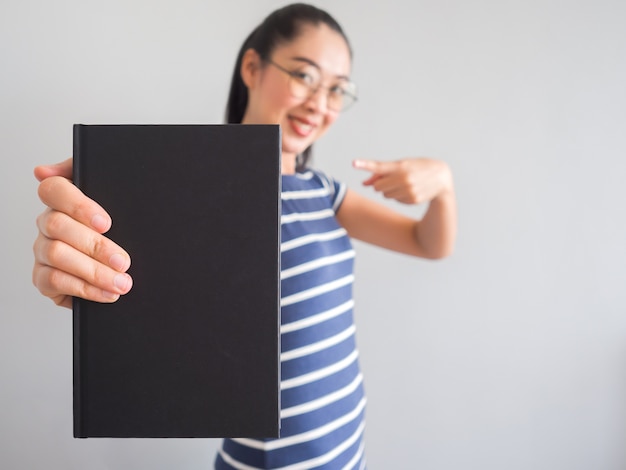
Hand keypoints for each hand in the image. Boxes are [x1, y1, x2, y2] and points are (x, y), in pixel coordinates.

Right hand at [32, 158, 132, 307]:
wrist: (120, 263)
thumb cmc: (113, 226)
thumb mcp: (111, 194)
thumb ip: (86, 172)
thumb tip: (44, 170)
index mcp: (61, 201)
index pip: (53, 190)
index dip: (78, 205)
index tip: (107, 223)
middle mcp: (47, 224)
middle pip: (58, 226)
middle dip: (96, 247)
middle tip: (123, 261)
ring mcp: (42, 252)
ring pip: (57, 255)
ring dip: (94, 272)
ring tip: (122, 282)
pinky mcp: (43, 278)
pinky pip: (55, 282)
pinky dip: (85, 289)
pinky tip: (108, 293)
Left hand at [353, 157, 453, 204]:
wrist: (441, 178)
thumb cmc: (417, 168)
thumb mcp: (402, 165)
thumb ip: (381, 173)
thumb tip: (364, 183)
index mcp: (400, 166)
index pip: (379, 166)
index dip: (365, 164)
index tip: (354, 163)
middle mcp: (404, 178)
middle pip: (377, 187)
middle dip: (382, 184)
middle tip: (393, 179)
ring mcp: (408, 190)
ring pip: (385, 195)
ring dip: (390, 190)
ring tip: (405, 183)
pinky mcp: (412, 200)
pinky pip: (395, 200)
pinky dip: (400, 196)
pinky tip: (411, 190)